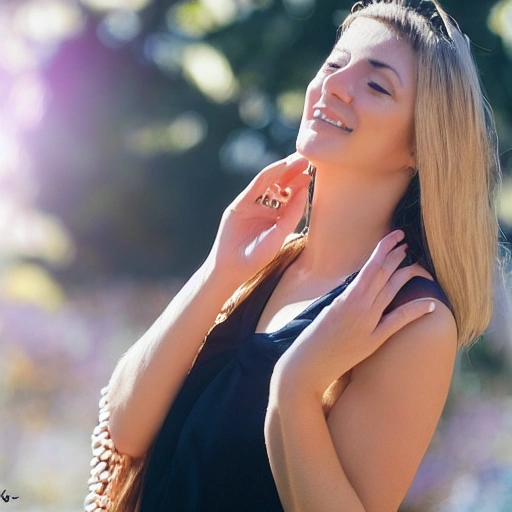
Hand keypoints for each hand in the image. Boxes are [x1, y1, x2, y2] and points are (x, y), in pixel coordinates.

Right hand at [206, 153, 310, 285]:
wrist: (233, 266)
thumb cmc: (258, 257)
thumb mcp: (279, 235)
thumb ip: (292, 215)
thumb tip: (305, 191)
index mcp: (278, 217)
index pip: (291, 197)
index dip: (301, 185)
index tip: (313, 174)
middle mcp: (265, 209)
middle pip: (281, 186)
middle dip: (293, 173)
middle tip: (307, 160)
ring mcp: (252, 205)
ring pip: (269, 183)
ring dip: (282, 170)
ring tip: (297, 160)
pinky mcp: (240, 204)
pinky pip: (256, 186)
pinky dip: (268, 175)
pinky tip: (280, 167)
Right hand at [272, 229, 436, 400]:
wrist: (307, 364)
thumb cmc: (312, 338)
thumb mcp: (328, 309)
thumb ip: (346, 297)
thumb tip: (360, 286)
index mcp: (345, 296)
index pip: (370, 265)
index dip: (385, 248)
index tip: (395, 236)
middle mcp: (358, 305)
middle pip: (384, 274)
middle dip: (397, 256)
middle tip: (407, 244)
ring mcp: (368, 322)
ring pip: (392, 291)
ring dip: (406, 274)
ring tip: (418, 264)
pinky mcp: (373, 340)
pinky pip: (398, 321)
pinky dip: (415, 310)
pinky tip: (431, 303)